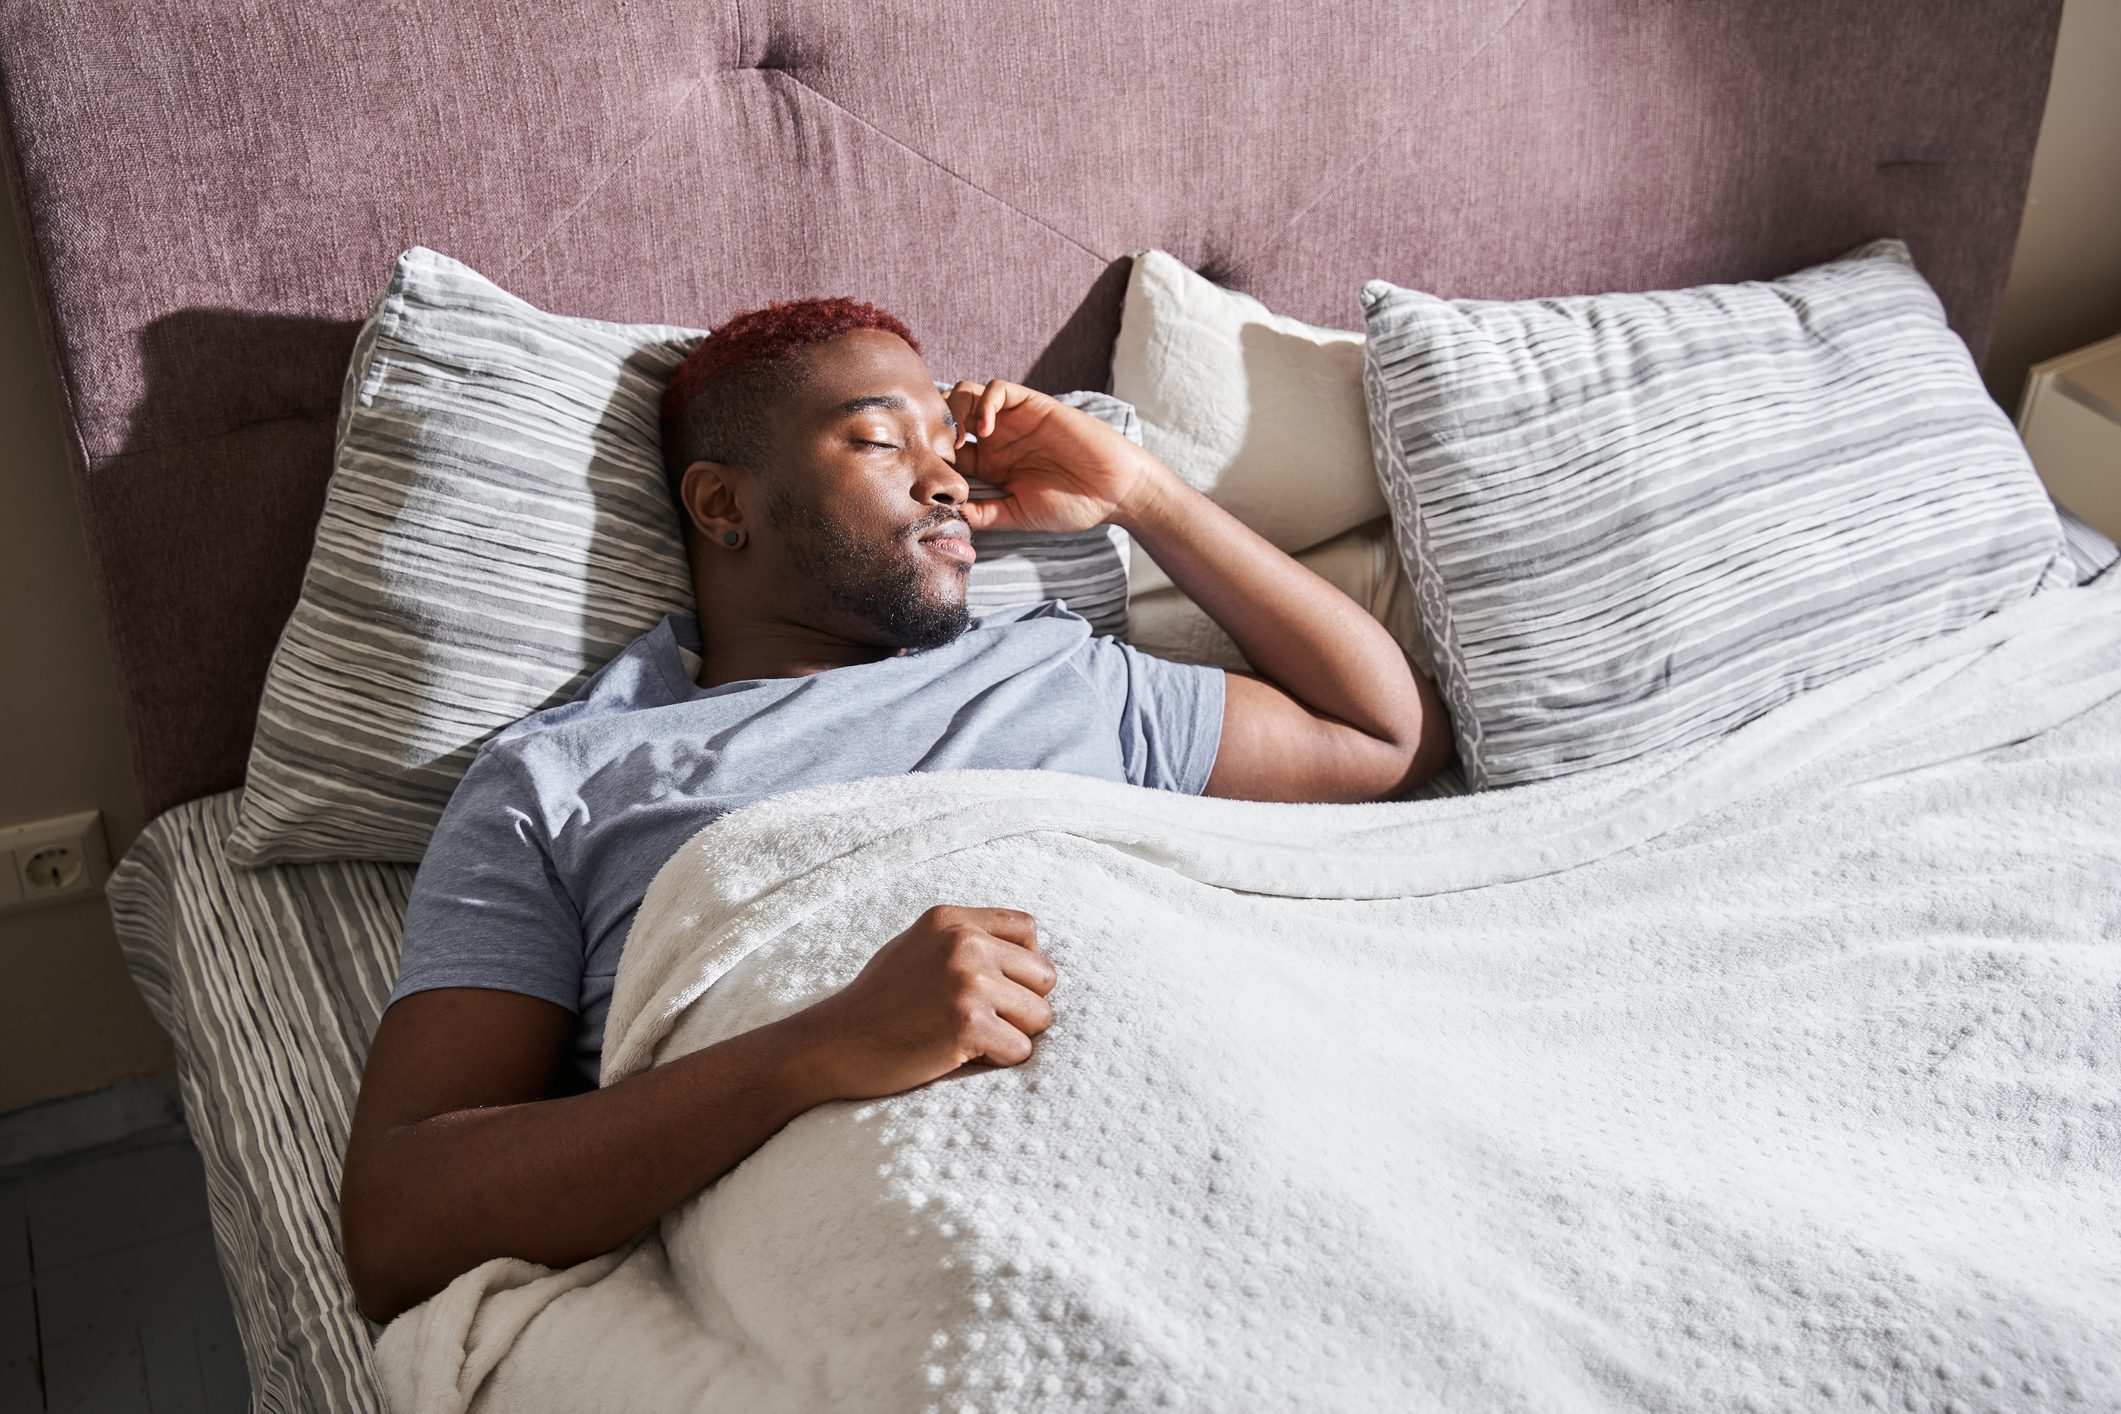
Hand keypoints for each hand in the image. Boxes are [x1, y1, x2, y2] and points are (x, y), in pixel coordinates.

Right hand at [795, 905, 1056, 1100]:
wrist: (833, 1044)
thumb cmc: (876, 1002)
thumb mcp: (917, 947)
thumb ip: (965, 941)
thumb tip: (1026, 953)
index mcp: (952, 920)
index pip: (1027, 929)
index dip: (1024, 964)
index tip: (1001, 988)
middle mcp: (964, 943)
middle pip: (1044, 976)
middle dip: (1024, 1004)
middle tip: (987, 1021)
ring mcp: (968, 983)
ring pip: (1040, 1015)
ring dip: (1014, 1035)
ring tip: (972, 1040)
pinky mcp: (969, 1024)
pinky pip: (1021, 1050)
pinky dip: (999, 1060)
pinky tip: (963, 1056)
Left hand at [945, 379, 1171, 533]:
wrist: (1114, 489)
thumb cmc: (1073, 505)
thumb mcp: (1020, 515)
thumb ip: (985, 513)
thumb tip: (947, 515)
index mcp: (990, 466)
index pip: (947, 451)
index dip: (932, 458)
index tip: (930, 477)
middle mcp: (997, 439)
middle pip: (949, 416)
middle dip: (937, 429)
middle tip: (940, 454)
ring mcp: (1013, 420)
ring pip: (966, 394)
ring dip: (956, 411)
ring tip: (962, 441)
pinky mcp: (1032, 404)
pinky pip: (998, 388)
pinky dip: (985, 403)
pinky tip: (987, 430)